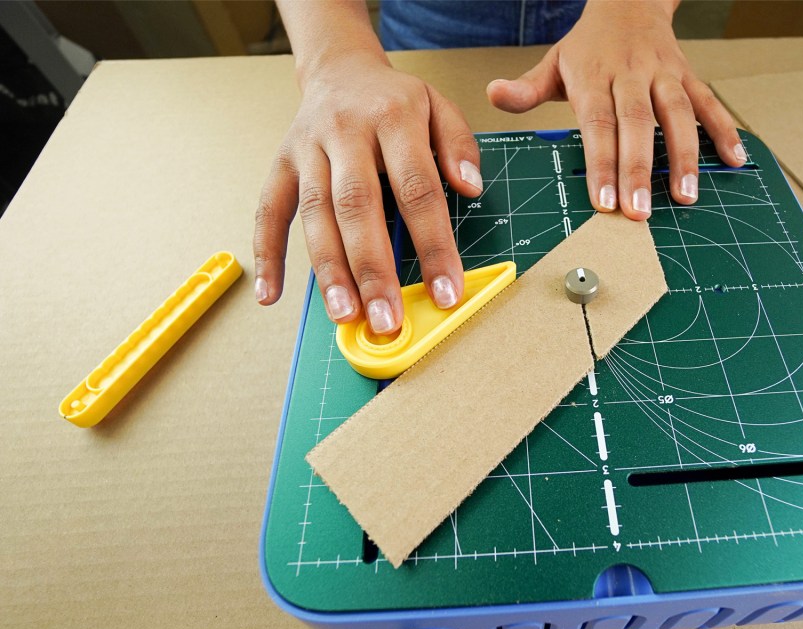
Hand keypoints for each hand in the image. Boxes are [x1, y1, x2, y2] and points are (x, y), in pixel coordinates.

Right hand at [253, 52, 482, 333]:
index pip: (417, 189)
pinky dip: (266, 254)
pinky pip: (268, 210)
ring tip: (345, 315)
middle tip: (387, 318)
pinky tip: (271, 295)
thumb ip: (459, 146)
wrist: (340, 70)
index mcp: (393, 117)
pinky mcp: (280, 164)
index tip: (446, 291)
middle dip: (373, 268)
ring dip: (329, 270)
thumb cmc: (395, 101)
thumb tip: (470, 189)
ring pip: (315, 214)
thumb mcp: (439, 107)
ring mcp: (307, 149)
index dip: (433, 244)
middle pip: (358, 206)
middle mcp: (345, 132)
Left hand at [486, 0, 743, 217]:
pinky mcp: (689, 76)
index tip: (603, 202)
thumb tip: (494, 95)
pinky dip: (724, 130)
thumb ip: (527, 89)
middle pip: (637, 125)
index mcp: (594, 76)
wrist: (629, 0)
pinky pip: (709, 103)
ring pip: (677, 114)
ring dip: (684, 156)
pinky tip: (736, 160)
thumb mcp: (554, 63)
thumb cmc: (589, 46)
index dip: (601, 163)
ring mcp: (664, 75)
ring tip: (686, 196)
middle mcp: (631, 75)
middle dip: (638, 170)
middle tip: (639, 212)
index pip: (597, 124)